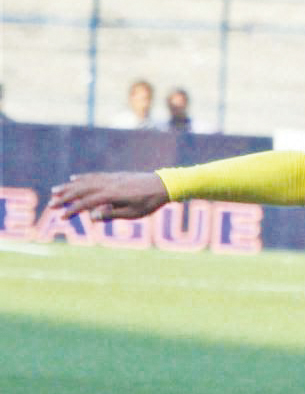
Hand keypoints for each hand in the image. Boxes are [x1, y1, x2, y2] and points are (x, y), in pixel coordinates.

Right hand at [48, 172, 169, 220]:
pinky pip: (94, 176)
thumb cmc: (149, 203)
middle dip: (64, 198)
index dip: (72, 211)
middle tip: (51, 204)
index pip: (86, 204)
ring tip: (55, 190)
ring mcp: (110, 178)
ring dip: (68, 187)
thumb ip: (111, 215)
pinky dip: (82, 178)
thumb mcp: (133, 214)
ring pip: (84, 182)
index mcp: (110, 195)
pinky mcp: (114, 176)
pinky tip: (73, 179)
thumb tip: (91, 217)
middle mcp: (107, 185)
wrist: (163, 185)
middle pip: (80, 191)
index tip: (61, 217)